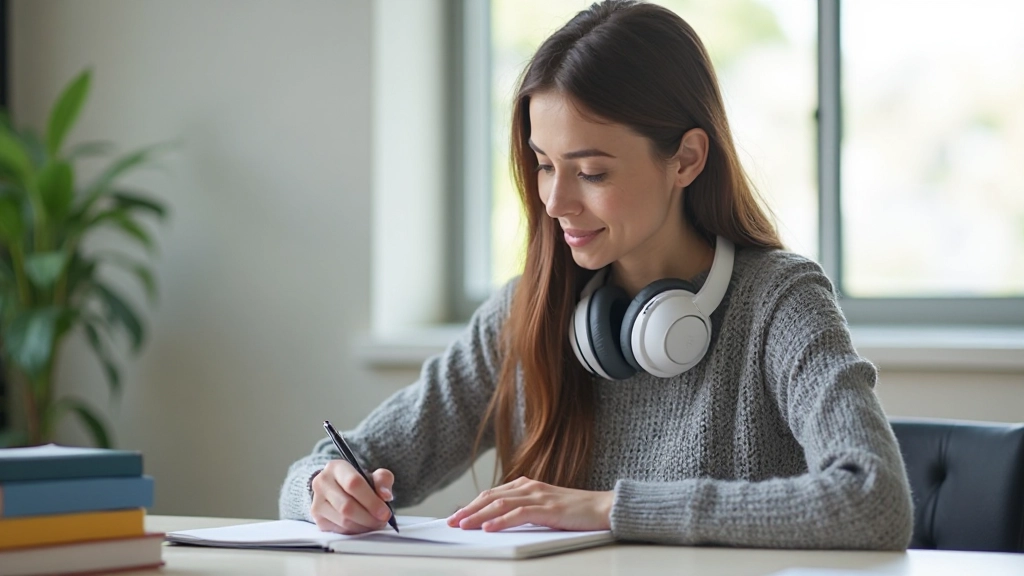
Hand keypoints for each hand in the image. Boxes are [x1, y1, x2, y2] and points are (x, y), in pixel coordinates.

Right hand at [310, 459, 393, 533]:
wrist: (338, 489)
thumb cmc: (358, 482)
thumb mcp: (373, 475)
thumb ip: (383, 481)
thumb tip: (385, 495)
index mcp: (336, 467)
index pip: (353, 483)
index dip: (371, 500)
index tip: (385, 512)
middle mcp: (322, 483)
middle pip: (347, 506)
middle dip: (369, 517)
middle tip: (382, 521)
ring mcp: (317, 502)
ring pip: (343, 521)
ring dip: (364, 526)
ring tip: (375, 523)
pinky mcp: (318, 519)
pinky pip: (340, 530)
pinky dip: (355, 531)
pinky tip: (363, 526)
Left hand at [446, 476, 612, 531]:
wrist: (603, 508)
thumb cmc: (575, 512)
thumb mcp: (544, 509)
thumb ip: (524, 510)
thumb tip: (498, 522)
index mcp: (527, 485)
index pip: (492, 494)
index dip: (472, 504)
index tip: (457, 515)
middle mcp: (529, 487)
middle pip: (491, 497)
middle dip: (468, 510)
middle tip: (451, 522)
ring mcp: (538, 496)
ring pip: (500, 504)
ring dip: (478, 516)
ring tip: (463, 526)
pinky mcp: (548, 508)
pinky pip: (519, 514)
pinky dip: (500, 521)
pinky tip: (488, 528)